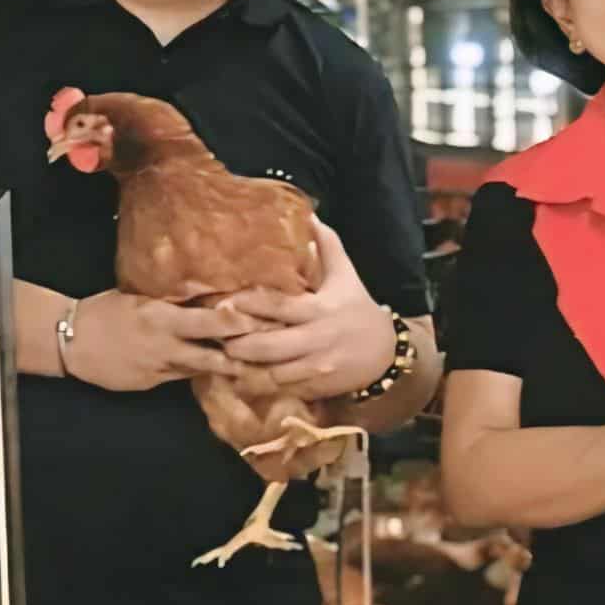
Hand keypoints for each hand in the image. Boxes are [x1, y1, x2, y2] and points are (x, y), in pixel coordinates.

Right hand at [64, 290, 270, 391]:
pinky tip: (210, 372)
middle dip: (241, 354)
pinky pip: (179, 377)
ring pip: (200, 370)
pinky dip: (195, 373)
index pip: (210, 321)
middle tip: (268, 352)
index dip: (239, 322)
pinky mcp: (150, 384)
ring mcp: (159, 369)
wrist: (70, 340)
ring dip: (224, 368)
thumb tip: (201, 292)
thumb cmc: (104, 309)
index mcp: (163, 318)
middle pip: (213, 353)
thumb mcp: (139, 297)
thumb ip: (170, 299)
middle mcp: (166, 345)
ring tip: (251, 367)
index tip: (264, 319)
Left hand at [219, 218, 395, 400]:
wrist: (386, 353)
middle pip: (269, 346)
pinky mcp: (316, 388)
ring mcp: (316, 368)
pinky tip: (243, 379)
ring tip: (223, 360)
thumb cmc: (357, 309)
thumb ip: (328, 246)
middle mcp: (316, 340)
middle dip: (239, 344)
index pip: (278, 306)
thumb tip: (311, 215)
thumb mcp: (346, 276)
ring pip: (273, 373)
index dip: (249, 305)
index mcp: (319, 310)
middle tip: (217, 337)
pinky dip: (262, 386)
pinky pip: (284, 390)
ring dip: (246, 369)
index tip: (224, 303)